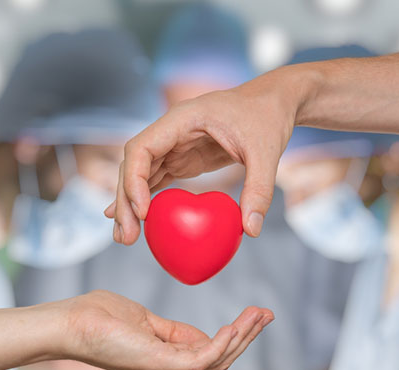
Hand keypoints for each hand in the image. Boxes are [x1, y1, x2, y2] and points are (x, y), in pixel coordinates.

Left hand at [54, 290, 273, 369]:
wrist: (71, 322)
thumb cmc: (100, 318)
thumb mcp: (145, 321)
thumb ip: (172, 330)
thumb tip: (200, 335)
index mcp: (166, 364)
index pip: (211, 354)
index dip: (236, 334)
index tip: (255, 312)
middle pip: (221, 360)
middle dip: (248, 336)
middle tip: (267, 313)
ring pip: (218, 360)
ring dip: (243, 336)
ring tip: (260, 314)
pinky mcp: (160, 363)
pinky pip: (203, 357)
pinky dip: (224, 341)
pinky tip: (238, 325)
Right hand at [106, 67, 303, 244]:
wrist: (273, 103)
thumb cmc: (267, 118)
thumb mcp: (266, 152)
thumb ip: (259, 189)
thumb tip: (251, 230)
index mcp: (182, 118)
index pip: (141, 147)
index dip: (134, 179)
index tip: (144, 212)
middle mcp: (170, 131)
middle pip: (133, 165)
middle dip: (125, 200)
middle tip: (127, 237)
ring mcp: (173, 145)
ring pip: (139, 174)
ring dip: (130, 205)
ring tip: (126, 238)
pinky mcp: (181, 159)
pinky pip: (155, 180)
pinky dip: (144, 201)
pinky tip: (137, 223)